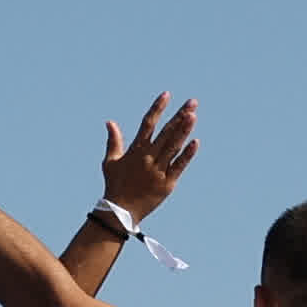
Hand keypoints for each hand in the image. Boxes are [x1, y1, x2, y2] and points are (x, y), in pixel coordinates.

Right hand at [100, 95, 200, 220]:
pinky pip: (179, 166)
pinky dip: (187, 154)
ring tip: (193, 115)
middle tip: (192, 102)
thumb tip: (110, 122)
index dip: (158, 108)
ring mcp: (158, 170)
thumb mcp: (110, 162)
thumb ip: (113, 141)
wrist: (120, 211)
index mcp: (136, 150)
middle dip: (179, 115)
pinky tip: (196, 142)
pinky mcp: (167, 183)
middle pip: (166, 132)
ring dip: (184, 130)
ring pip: (174, 146)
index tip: (167, 94)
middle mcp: (148, 157)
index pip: (148, 123)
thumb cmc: (115, 185)